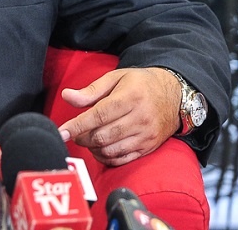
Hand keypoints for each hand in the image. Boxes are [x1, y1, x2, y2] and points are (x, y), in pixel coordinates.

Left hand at [56, 67, 179, 166]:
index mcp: (130, 97)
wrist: (174, 95)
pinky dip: (106, 157)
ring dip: (93, 148)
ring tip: (87, 139)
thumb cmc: (141, 84)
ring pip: (111, 150)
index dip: (77, 125)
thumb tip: (67, 96)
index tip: (62, 132)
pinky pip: (123, 159)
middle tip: (74, 134)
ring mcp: (146, 135)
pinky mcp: (148, 147)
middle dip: (82, 138)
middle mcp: (140, 118)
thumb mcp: (116, 78)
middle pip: (103, 136)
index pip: (99, 115)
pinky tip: (100, 149)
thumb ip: (91, 90)